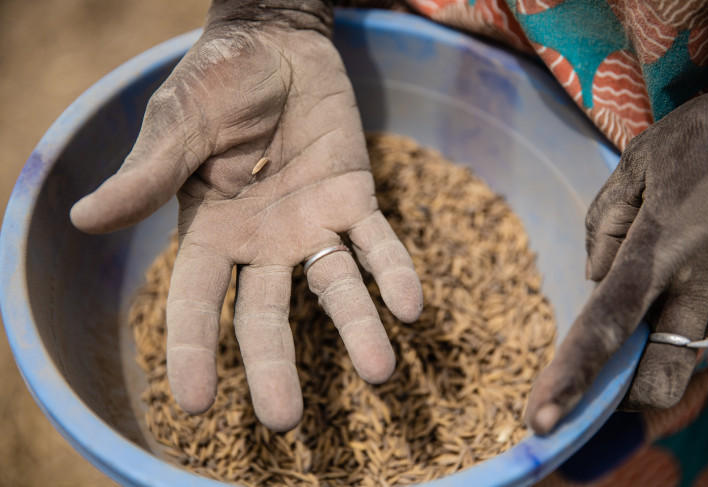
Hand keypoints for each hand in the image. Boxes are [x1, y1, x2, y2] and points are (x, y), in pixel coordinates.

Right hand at [70, 0, 422, 431]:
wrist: (275, 42)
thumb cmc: (217, 81)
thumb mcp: (179, 124)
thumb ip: (149, 174)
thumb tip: (84, 218)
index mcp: (210, 230)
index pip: (197, 300)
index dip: (193, 349)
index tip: (194, 404)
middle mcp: (263, 242)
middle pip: (267, 313)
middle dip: (275, 364)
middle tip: (284, 420)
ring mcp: (312, 224)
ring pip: (334, 287)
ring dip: (357, 328)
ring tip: (380, 370)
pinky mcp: (354, 198)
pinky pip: (378, 241)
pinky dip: (393, 271)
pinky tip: (411, 307)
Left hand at [526, 84, 707, 433]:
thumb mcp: (642, 162)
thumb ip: (606, 223)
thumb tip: (594, 279)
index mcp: (663, 247)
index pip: (608, 324)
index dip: (573, 376)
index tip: (543, 421)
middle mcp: (702, 285)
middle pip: (658, 377)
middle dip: (624, 393)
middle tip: (597, 376)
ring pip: (682, 346)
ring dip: (653, 335)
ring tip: (665, 259)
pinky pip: (703, 318)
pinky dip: (680, 306)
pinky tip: (688, 257)